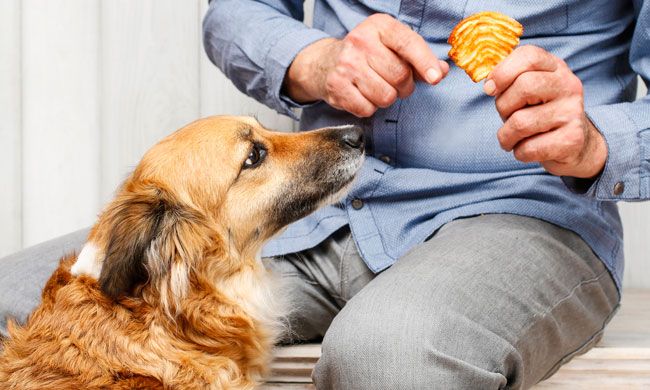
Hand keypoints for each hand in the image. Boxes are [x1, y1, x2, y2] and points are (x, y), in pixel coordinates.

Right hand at [283, 14, 448, 116]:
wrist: (324, 64)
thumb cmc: (367, 55)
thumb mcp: (392, 47)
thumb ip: (419, 60)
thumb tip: (442, 71)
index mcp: (379, 26)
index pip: (408, 43)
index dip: (425, 62)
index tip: (436, 77)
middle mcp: (360, 42)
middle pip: (400, 76)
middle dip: (404, 86)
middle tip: (394, 82)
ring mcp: (346, 65)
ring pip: (386, 96)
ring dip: (386, 98)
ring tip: (377, 88)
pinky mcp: (336, 87)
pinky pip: (367, 109)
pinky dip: (369, 108)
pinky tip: (362, 95)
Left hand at [485, 45, 606, 178]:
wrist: (574, 144)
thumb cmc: (539, 113)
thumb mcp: (526, 91)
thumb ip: (508, 81)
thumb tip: (489, 85)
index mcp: (555, 67)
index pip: (529, 56)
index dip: (502, 71)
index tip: (489, 89)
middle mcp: (569, 85)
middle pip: (524, 86)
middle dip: (504, 107)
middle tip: (506, 117)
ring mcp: (573, 112)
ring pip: (521, 122)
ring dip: (506, 136)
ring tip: (513, 138)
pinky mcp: (572, 139)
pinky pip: (529, 148)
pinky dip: (519, 152)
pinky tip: (527, 148)